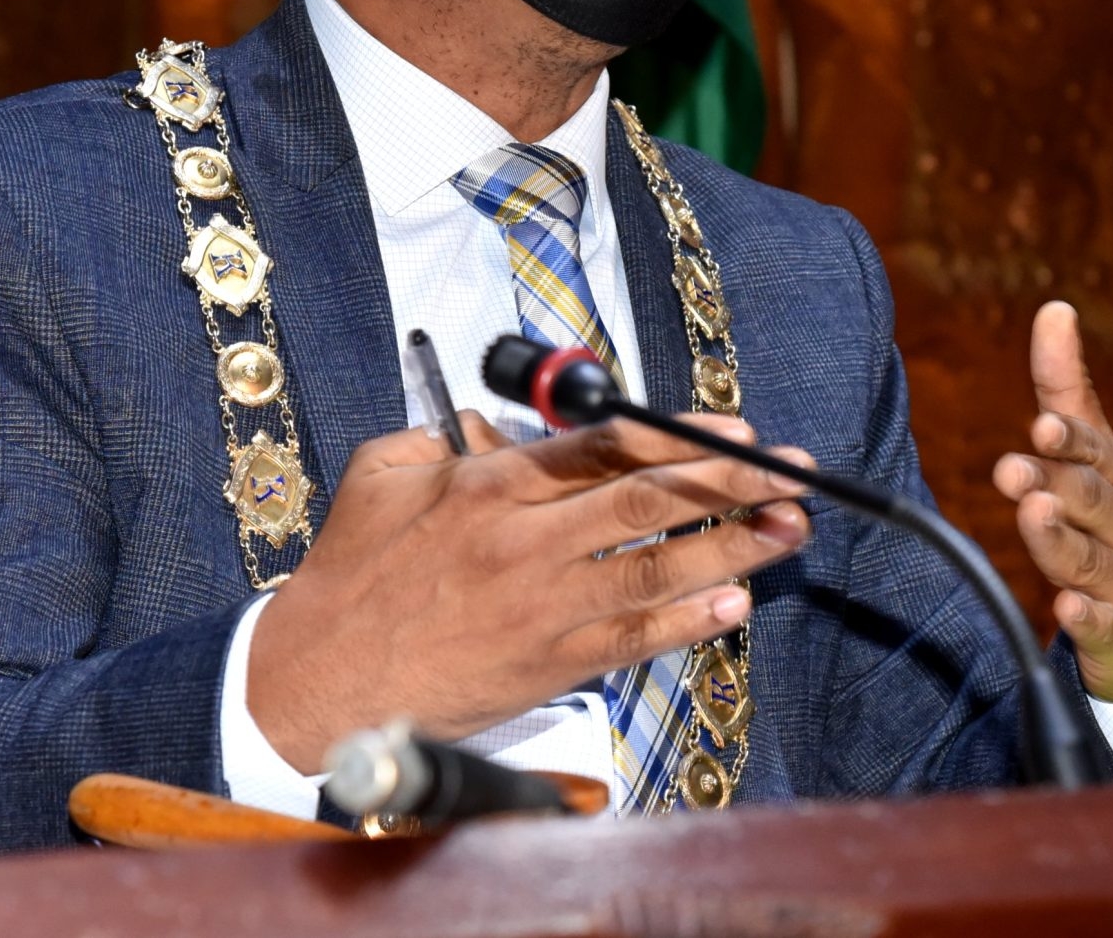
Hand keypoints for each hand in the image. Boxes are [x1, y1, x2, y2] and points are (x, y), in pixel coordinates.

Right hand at [249, 408, 813, 771]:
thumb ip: (448, 439)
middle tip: (793, 472)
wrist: (319, 686)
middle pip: (648, 501)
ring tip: (789, 529)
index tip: (737, 428)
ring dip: (733, 546)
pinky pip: (634, 638)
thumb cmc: (350, 578)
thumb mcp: (383, 475)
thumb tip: (505, 429)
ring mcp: (543, 607)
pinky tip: (735, 603)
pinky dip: (689, 620)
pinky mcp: (549, 664)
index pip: (604, 447)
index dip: (679, 436)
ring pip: (656, 568)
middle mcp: (526, 542)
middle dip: (731, 482)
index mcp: (490, 485)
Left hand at [992, 302, 1112, 728]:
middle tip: (1012, 472)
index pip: (1094, 450)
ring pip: (1088, 559)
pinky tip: (1067, 610)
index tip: (1042, 425)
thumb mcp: (1101, 457)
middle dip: (1054, 483)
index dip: (1069, 439)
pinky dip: (1087, 619)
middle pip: (1089, 500)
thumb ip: (1067, 388)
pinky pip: (1105, 626)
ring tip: (1034, 516)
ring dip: (1060, 539)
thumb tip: (1054, 307)